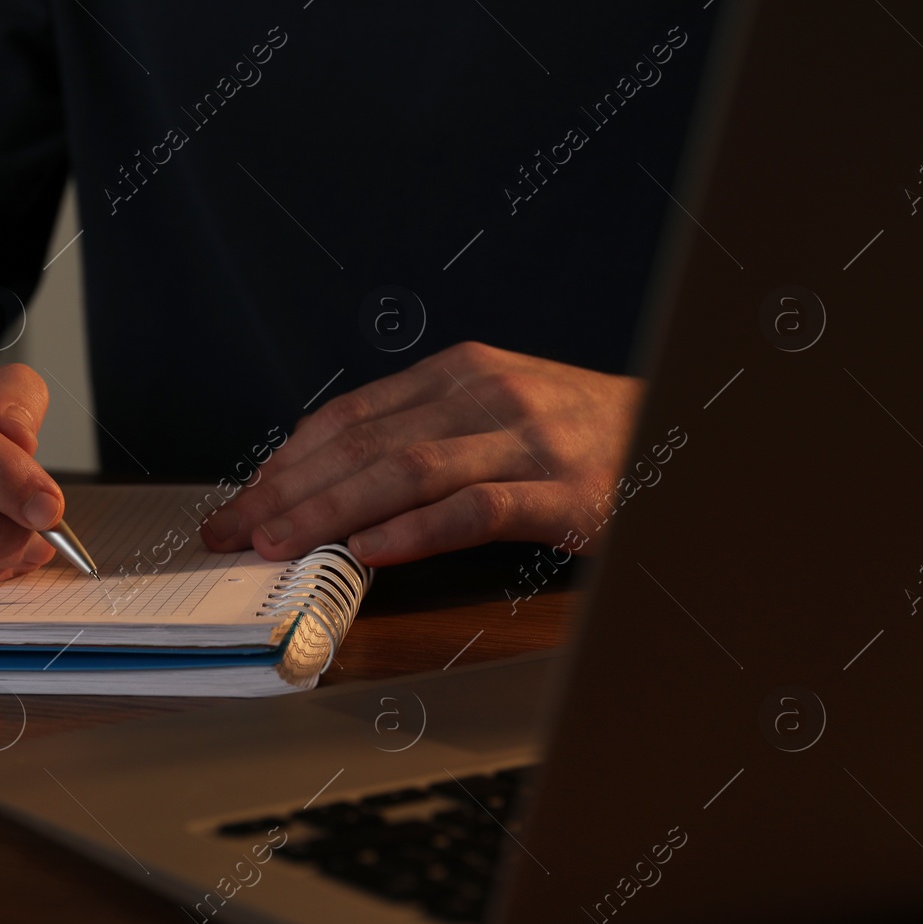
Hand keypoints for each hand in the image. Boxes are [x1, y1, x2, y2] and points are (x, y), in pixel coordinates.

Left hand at [201, 341, 643, 565]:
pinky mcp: (564, 493)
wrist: (686, 434)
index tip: (242, 499)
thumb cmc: (581, 433)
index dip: (286, 460)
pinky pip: (475, 510)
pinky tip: (370, 551)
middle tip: (235, 531)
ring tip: (279, 542)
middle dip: (287, 491)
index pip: (350, 415)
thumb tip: (330, 481)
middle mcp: (487, 395)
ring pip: (406, 471)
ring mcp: (528, 442)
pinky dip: (415, 531)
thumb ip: (424, 433)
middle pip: (364, 443)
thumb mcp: (497, 412)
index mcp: (462, 372)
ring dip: (331, 510)